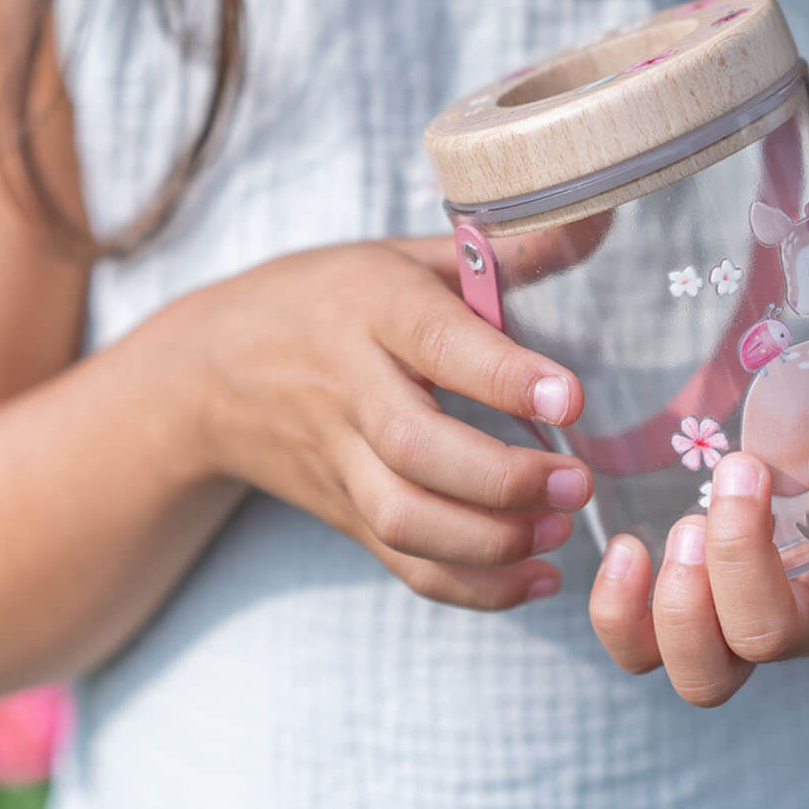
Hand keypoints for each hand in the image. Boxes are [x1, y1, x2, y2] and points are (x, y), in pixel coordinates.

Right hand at [187, 236, 591, 609]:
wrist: (209, 369)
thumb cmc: (328, 297)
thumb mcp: (402, 256)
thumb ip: (501, 251)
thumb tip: (599, 221)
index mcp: (372, 307)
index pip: (436, 342)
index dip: (503, 375)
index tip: (569, 397)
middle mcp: (350, 387)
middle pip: (416, 448)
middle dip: (504, 479)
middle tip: (579, 482)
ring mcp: (339, 458)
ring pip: (404, 518)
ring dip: (490, 542)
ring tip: (561, 529)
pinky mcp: (342, 510)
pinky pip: (402, 563)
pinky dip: (471, 587)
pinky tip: (534, 577)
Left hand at [588, 339, 808, 705]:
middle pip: (770, 637)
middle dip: (743, 556)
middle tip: (741, 468)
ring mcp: (749, 629)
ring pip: (703, 673)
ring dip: (681, 605)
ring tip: (681, 524)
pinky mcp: (695, 617)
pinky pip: (643, 653)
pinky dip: (621, 617)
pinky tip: (624, 547)